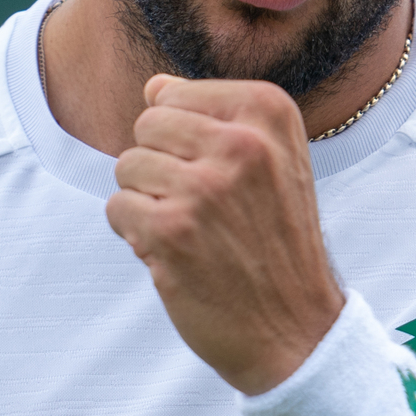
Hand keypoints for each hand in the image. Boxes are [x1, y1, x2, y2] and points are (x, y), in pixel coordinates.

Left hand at [106, 74, 345, 394]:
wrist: (299, 330)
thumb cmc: (277, 241)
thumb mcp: (273, 161)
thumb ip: (215, 116)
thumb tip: (153, 85)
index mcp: (269, 111)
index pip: (173, 94)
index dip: (182, 139)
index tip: (223, 177)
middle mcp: (241, 142)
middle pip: (147, 124)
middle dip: (159, 166)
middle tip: (203, 208)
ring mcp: (205, 187)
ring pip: (126, 165)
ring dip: (148, 202)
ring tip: (193, 232)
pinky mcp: (170, 231)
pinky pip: (117, 208)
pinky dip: (136, 235)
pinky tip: (178, 255)